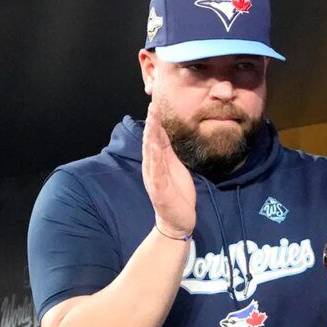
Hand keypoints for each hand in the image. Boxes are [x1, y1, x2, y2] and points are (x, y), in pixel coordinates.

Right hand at [142, 103, 196, 237]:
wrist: (177, 221)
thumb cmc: (177, 194)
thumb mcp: (174, 167)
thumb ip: (167, 150)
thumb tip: (164, 131)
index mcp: (157, 161)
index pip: (155, 138)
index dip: (155, 122)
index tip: (156, 105)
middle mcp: (152, 168)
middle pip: (150, 142)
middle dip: (151, 125)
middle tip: (152, 107)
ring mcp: (154, 179)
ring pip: (150, 155)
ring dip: (151, 139)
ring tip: (152, 123)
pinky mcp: (159, 191)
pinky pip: (156, 174)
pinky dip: (155, 161)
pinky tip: (155, 150)